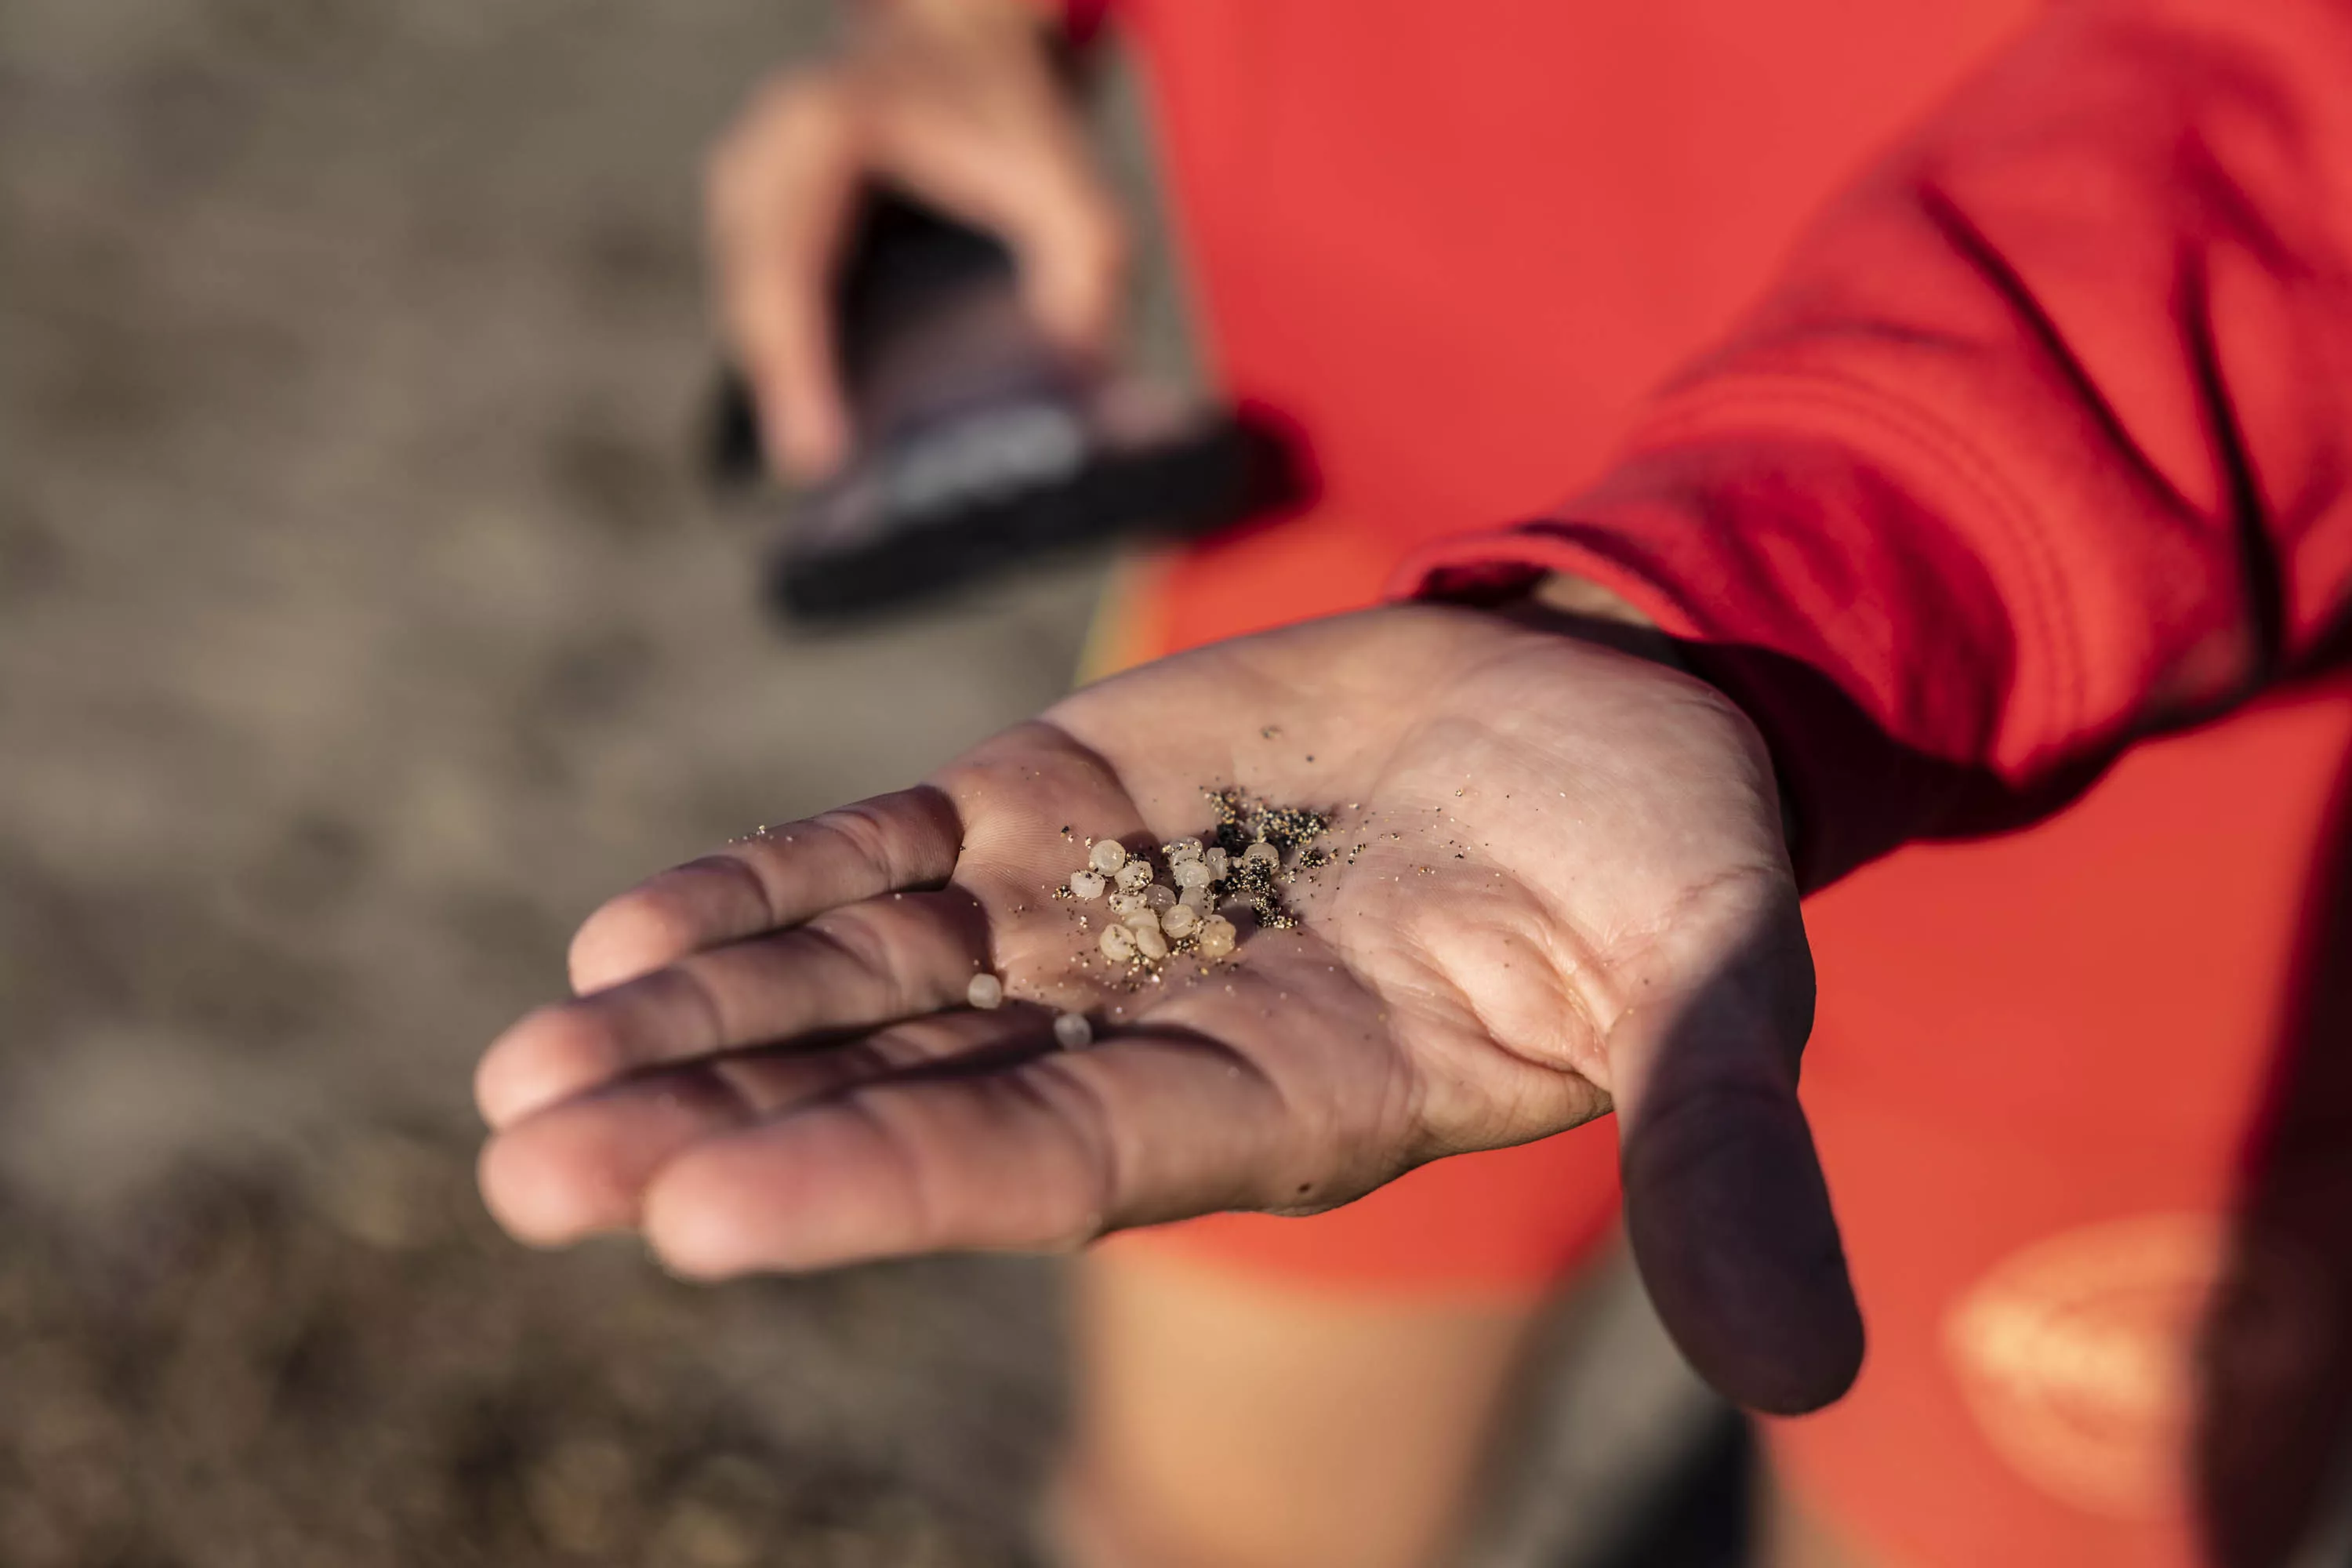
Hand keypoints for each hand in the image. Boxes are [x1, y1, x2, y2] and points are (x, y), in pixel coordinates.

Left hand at [473, 604, 1861, 1412]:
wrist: (1617, 725)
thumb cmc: (1670, 881)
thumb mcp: (1711, 1005)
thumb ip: (1718, 1163)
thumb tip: (1806, 1361)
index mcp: (1272, 1105)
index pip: (1043, 1162)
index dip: (878, 1183)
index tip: (697, 1218)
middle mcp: (1144, 1033)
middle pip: (902, 1090)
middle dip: (717, 1130)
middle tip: (528, 1171)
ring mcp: (1087, 915)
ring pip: (859, 980)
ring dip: (695, 1021)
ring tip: (527, 1074)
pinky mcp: (1062, 797)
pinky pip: (886, 854)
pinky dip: (769, 889)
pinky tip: (630, 933)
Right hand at [706, 0, 1126, 476]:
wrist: (960, 45)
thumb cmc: (1008, 114)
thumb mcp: (1068, 172)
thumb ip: (1082, 255)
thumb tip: (1076, 355)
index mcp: (822, 129)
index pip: (788, 265)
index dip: (798, 368)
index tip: (819, 454)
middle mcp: (763, 153)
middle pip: (750, 296)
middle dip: (780, 392)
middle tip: (817, 478)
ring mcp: (749, 187)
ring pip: (747, 307)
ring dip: (778, 383)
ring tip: (821, 468)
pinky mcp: (757, 222)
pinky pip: (761, 303)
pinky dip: (788, 362)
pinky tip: (823, 423)